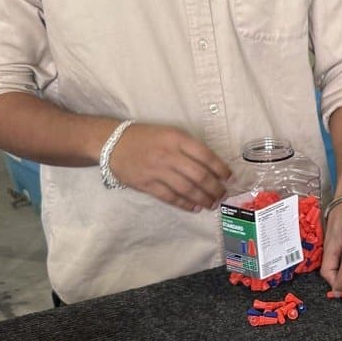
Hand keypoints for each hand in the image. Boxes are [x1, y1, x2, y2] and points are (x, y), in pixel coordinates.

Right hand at [106, 123, 231, 211]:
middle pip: (198, 175)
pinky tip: (195, 207)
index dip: (220, 168)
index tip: (229, 177)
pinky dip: (185, 204)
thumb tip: (212, 167)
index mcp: (176, 138)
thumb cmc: (146, 138)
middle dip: (215, 188)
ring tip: (212, 203)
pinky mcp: (146, 184)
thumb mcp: (170, 133)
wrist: (113, 143)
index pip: (205, 155)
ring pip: (186, 189)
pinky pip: (170, 197)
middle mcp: (168, 154)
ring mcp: (156, 171)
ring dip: (203, 198)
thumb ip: (189, 147)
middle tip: (223, 194)